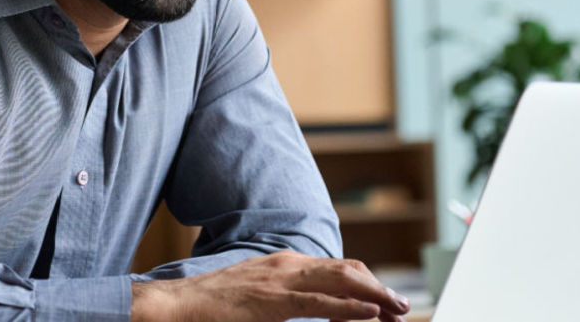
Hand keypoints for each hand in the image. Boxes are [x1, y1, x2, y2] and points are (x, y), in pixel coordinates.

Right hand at [131, 250, 409, 321]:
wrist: (176, 306)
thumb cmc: (212, 307)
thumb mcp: (256, 297)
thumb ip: (285, 299)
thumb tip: (316, 311)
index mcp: (285, 264)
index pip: (339, 268)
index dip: (369, 283)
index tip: (389, 303)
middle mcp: (287, 265)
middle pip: (348, 270)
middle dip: (380, 288)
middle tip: (403, 308)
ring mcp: (280, 280)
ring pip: (341, 281)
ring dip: (375, 296)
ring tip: (397, 310)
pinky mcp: (272, 301)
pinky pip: (319, 303)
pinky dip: (350, 307)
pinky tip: (371, 314)